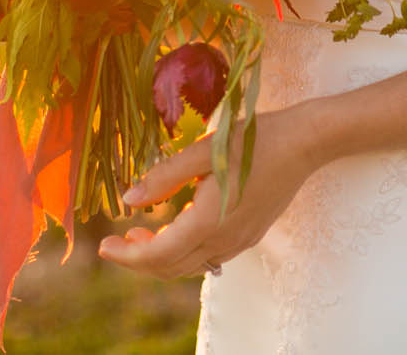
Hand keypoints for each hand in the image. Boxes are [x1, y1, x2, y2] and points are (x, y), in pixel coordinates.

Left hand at [97, 101, 324, 278]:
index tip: (102, 246)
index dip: (126, 256)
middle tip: (116, 241)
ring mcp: (239, 240)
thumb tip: (129, 200)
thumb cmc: (253, 139)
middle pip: (171, 268)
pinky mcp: (249, 235)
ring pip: (190, 266)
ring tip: (141, 234)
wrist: (303, 143)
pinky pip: (208, 257)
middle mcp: (223, 239)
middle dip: (138, 260)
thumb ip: (164, 177)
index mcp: (208, 220)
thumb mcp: (203, 150)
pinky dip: (184, 253)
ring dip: (162, 257)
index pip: (157, 255)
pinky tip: (177, 229)